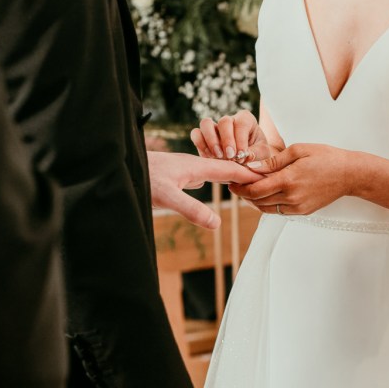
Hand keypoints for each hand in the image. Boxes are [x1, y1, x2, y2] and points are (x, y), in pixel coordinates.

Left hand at [148, 151, 263, 228]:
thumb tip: (216, 223)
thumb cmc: (141, 177)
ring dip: (231, 175)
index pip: (230, 169)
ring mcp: (185, 169)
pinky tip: (212, 183)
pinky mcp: (176, 175)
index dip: (250, 174)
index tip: (269, 178)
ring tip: (246, 182)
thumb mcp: (167, 196)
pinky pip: (204, 175)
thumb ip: (191, 209)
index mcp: (196, 166)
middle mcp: (193, 165)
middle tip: (265, 181)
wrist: (119, 165)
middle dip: (245, 174)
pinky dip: (215, 179)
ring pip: (215, 170)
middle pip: (226, 168)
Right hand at [190, 110, 270, 162]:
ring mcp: (214, 127)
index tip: (242, 155)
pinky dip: (200, 145)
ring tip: (218, 156)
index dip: (241, 139)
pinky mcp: (203, 137)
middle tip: (230, 157)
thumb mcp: (263, 155)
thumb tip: (246, 156)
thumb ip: (257, 154)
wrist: (244, 163)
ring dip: (210, 140)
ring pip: (206, 123)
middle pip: (224, 121)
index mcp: (246, 120)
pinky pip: (196, 134)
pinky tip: (209, 158)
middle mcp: (229, 121)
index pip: (241, 123)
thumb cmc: (256, 155)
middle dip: (226, 140)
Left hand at [229, 144, 350, 214]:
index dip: (240, 187)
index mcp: (289, 180)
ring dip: (254, 200)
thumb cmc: (325, 157)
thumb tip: (252, 167)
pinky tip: (265, 193)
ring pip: (266, 208)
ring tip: (248, 188)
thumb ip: (273, 161)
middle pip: (257, 201)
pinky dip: (267, 203)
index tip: (231, 181)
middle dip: (244, 193)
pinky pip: (278, 210)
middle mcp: (292, 197)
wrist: (349, 175)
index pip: (255, 189)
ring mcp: (297, 207)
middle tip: (236, 184)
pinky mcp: (302, 211)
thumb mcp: (298, 151)